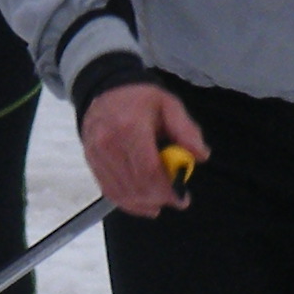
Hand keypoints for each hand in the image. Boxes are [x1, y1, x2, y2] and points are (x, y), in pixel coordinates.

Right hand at [79, 83, 206, 217]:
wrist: (106, 90)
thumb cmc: (142, 99)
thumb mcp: (170, 106)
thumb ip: (187, 131)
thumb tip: (201, 156)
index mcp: (131, 128)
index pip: (149, 171)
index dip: (167, 190)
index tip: (182, 199)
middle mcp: (109, 144)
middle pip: (136, 186)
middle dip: (159, 198)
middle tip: (175, 199)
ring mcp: (97, 155)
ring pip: (122, 193)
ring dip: (144, 203)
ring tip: (160, 201)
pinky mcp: (91, 162)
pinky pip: (110, 192)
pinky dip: (128, 203)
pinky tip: (144, 203)